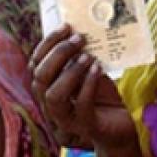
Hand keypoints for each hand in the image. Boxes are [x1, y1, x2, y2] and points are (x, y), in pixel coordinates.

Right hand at [29, 25, 135, 150]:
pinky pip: (80, 106)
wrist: (121, 130)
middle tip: (79, 38)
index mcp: (46, 92)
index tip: (66, 26)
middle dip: (58, 54)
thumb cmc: (103, 100)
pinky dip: (87, 84)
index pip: (35, 66)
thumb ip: (81, 61)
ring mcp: (65, 121)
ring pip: (53, 95)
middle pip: (39, 79)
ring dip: (70, 71)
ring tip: (88, 56)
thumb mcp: (89, 76)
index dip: (47, 45)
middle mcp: (49, 107)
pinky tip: (98, 69)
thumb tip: (82, 32)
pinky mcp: (85, 128)